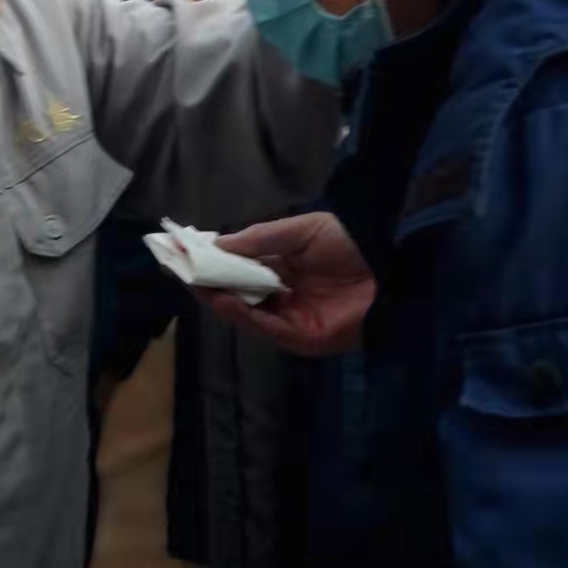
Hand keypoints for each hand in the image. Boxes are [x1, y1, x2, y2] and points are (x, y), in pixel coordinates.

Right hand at [200, 213, 374, 356]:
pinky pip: (262, 326)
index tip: (184, 249)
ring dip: (217, 296)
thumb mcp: (304, 231)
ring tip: (193, 281)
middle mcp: (284, 290)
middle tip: (176, 267)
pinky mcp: (298, 336)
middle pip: (237, 287)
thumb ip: (262, 238)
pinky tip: (220, 299)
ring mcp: (289, 315)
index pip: (241, 262)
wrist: (391, 274)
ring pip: (244, 308)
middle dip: (207, 277)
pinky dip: (240, 314)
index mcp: (285, 263)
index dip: (213, 256)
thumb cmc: (351, 245)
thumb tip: (219, 242)